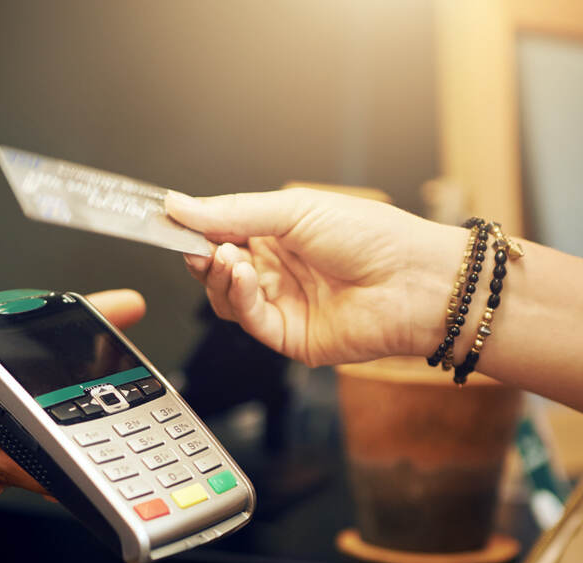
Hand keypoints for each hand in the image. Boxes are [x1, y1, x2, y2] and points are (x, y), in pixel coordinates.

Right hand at [166, 189, 460, 365]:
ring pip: (225, 298)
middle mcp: (278, 271)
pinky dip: (237, 297)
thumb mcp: (295, 211)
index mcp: (280, 234)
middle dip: (201, 254)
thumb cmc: (374, 237)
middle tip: (194, 242)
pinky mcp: (289, 337)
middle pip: (216, 269)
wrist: (415, 281)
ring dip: (218, 276)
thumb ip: (233, 212)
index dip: (195, 228)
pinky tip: (242, 276)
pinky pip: (248, 320)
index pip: (222, 233)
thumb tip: (179, 204)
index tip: (166, 220)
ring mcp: (283, 305)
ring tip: (227, 257)